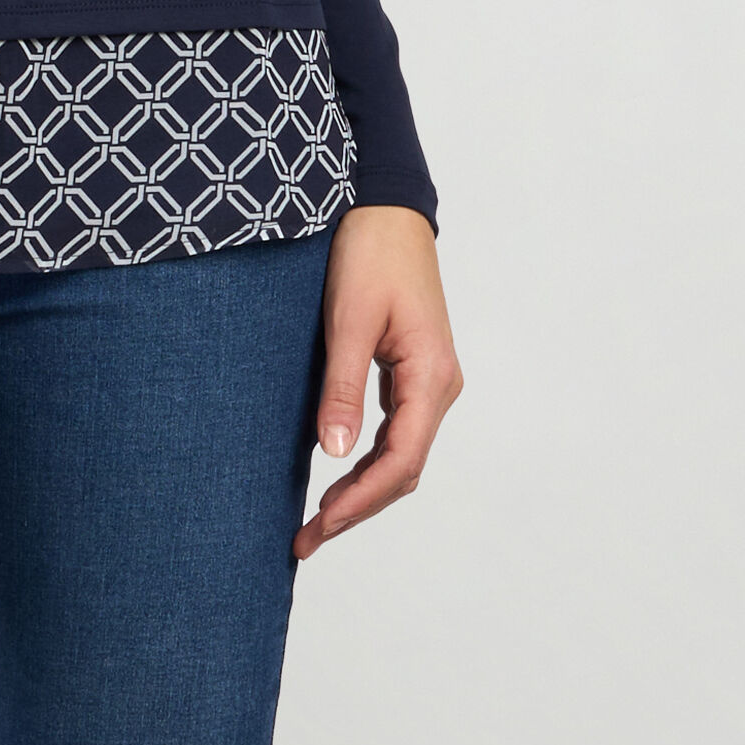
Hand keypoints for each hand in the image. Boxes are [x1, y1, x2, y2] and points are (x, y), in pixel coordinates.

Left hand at [292, 204, 461, 561]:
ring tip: (316, 519)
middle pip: (403, 468)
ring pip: (400, 453)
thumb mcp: (348, 319)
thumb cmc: (368, 252)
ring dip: (362, 489)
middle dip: (357, 507)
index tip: (319, 527)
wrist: (385, 205)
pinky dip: (367, 459)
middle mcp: (438, 385)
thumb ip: (343, 387)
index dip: (359, 501)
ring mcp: (427, 379)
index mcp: (431, 376)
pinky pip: (395, 430)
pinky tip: (335, 471)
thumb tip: (332, 454)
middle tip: (306, 538)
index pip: (401, 461)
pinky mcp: (410, 369)